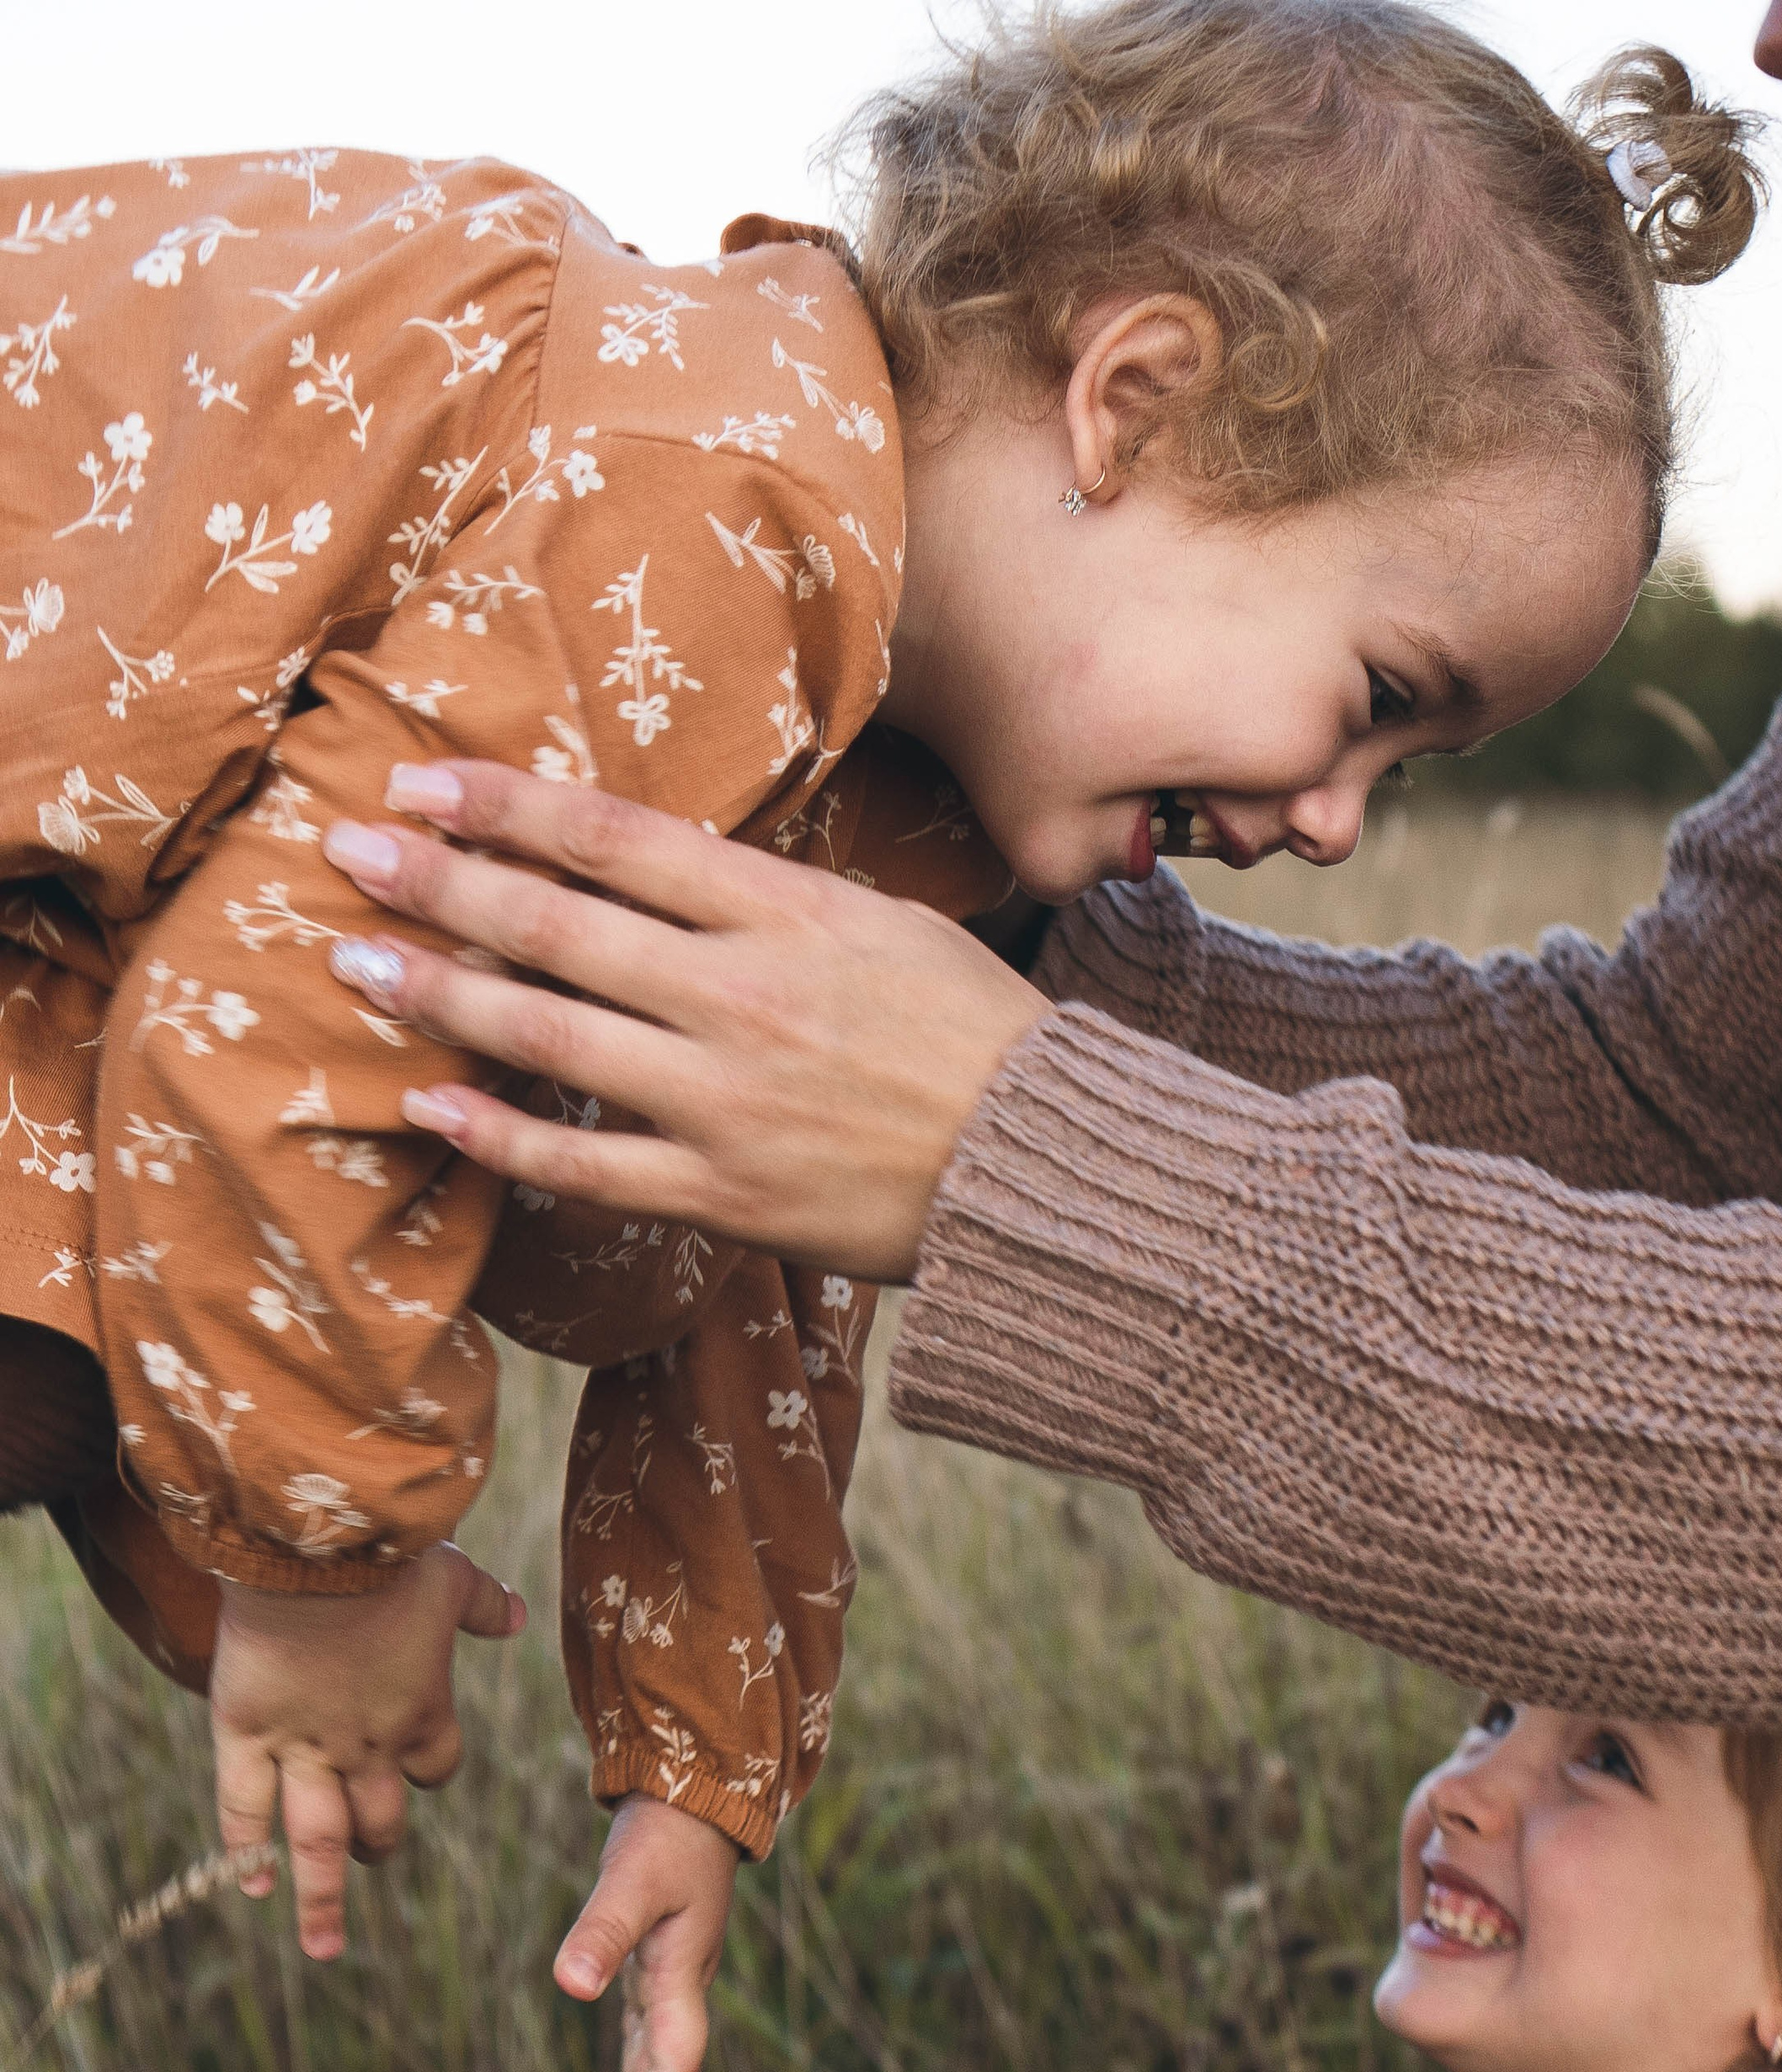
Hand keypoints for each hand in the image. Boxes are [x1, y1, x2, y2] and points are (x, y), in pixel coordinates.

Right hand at [211, 1542, 524, 1960]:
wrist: (315, 1549)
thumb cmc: (388, 1556)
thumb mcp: (450, 1574)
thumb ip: (483, 1603)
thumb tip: (516, 1615)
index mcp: (424, 1714)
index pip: (436, 1768)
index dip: (427, 1770)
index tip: (416, 1768)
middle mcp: (370, 1746)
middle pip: (381, 1818)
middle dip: (379, 1842)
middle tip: (373, 1855)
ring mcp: (307, 1747)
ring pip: (318, 1838)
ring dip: (322, 1897)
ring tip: (324, 1945)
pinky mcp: (248, 1733)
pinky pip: (245, 1806)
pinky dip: (247, 1850)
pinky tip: (254, 1885)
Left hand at [320, 764, 1049, 1284]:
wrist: (1051, 1168)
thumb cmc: (980, 1039)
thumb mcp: (885, 926)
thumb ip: (767, 899)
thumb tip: (657, 866)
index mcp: (787, 915)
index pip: (616, 840)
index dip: (506, 804)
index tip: (422, 781)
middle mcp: (742, 998)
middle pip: (557, 926)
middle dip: (440, 882)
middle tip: (346, 849)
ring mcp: (727, 1102)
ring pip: (549, 1037)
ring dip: (439, 995)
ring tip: (356, 963)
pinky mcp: (725, 1195)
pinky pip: (586, 1165)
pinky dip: (500, 1136)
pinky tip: (431, 1105)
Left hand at [556, 1795, 740, 2071]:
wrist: (698, 1799)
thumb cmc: (666, 1837)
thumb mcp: (629, 1879)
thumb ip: (601, 1932)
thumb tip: (568, 1987)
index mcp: (682, 1977)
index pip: (673, 2062)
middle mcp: (683, 1992)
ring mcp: (674, 1987)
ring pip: (659, 2071)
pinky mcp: (658, 1976)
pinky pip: (650, 2048)